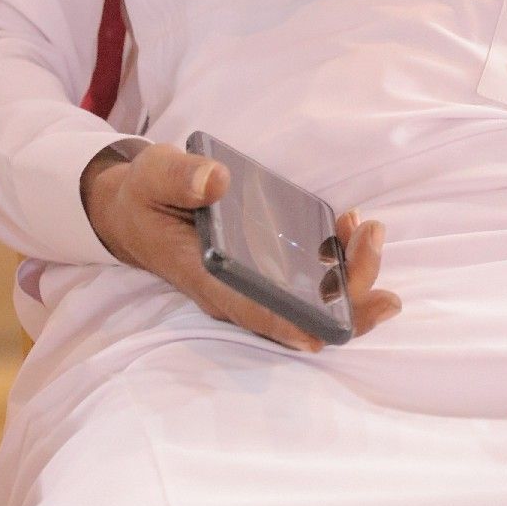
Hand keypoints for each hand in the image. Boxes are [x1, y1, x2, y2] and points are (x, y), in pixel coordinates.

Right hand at [80, 142, 401, 351]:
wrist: (135, 209)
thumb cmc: (145, 196)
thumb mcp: (153, 176)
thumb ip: (182, 178)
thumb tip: (218, 181)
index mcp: (206, 276)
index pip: (253, 311)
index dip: (293, 324)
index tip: (331, 329)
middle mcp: (234, 291)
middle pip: (297, 317)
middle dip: (345, 292)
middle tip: (372, 238)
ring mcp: (252, 284)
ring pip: (309, 304)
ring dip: (348, 275)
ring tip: (369, 228)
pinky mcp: (263, 269)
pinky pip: (306, 281)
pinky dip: (336, 261)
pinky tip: (348, 224)